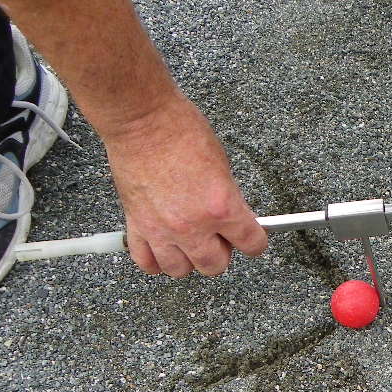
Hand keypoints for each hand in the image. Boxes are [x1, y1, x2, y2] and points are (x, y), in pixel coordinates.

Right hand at [100, 93, 266, 276]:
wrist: (142, 121)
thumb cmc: (180, 131)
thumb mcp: (223, 165)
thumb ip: (229, 199)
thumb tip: (234, 217)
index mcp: (221, 208)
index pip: (251, 244)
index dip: (255, 242)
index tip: (252, 239)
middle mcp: (192, 226)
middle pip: (214, 265)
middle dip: (221, 254)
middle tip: (219, 239)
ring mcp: (161, 229)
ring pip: (179, 270)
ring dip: (188, 260)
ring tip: (190, 244)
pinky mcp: (136, 225)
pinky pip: (146, 262)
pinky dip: (155, 261)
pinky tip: (162, 249)